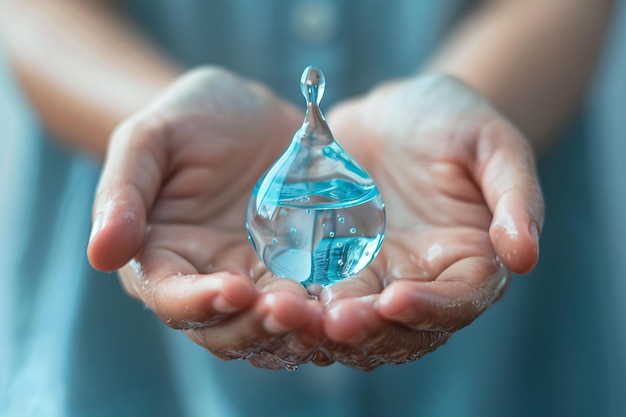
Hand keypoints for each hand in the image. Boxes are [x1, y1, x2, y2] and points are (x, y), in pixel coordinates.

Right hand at [87, 68, 325, 368]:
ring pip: (276, 327)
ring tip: (327, 315)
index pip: (173, 298)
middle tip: (292, 310)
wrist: (248, 113)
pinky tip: (355, 301)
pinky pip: (318, 301)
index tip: (232, 290)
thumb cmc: (190, 120)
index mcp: (164, 260)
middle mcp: (210, 282)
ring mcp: (261, 281)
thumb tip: (100, 254)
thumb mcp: (151, 138)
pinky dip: (332, 308)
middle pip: (228, 328)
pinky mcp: (303, 272)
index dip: (198, 303)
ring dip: (300, 329)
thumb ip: (123, 191)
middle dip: (258, 326)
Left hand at [313, 73, 543, 368]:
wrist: (395, 114)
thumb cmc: (453, 122)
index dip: (430, 308)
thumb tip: (525, 256)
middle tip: (334, 322)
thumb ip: (515, 196)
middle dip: (368, 330)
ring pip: (353, 324)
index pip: (457, 302)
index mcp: (468, 263)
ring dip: (325, 330)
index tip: (395, 300)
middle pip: (400, 329)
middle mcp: (421, 283)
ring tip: (294, 317)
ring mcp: (373, 279)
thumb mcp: (492, 144)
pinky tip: (271, 301)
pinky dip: (298, 306)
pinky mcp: (332, 268)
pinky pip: (315, 297)